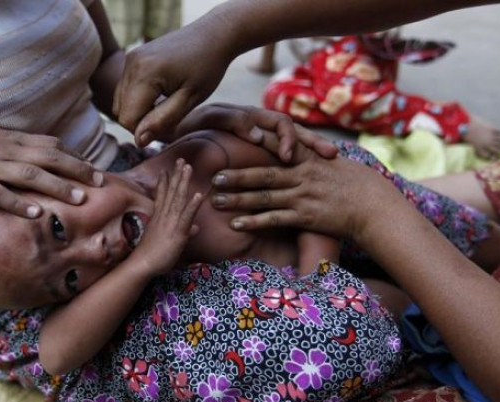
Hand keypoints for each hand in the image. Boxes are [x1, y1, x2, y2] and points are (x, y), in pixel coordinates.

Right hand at [0, 123, 102, 217]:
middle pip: (48, 157)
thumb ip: (15, 143)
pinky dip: (19, 202)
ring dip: (56, 186)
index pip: (51, 145)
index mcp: (9, 139)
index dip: (75, 157)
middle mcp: (4, 149)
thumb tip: (42, 149)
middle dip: (77, 170)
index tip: (95, 168)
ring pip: (29, 174)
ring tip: (79, 199)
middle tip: (100, 183)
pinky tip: (36, 212)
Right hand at [113, 19, 231, 144]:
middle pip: (122, 112)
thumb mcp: (189, 100)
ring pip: (121, 102)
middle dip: (142, 121)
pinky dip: (138, 99)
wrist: (212, 36)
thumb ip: (163, 121)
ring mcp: (129, 59)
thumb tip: (138, 141)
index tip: (169, 125)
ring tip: (165, 105)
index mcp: (145, 74)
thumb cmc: (207, 68)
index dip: (146, 130)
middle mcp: (131, 64)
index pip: (128, 119)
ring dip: (139, 111)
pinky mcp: (132, 58)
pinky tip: (159, 95)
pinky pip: (125, 90)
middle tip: (170, 115)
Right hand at [130, 159, 203, 275]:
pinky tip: (198, 194)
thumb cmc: (152, 256)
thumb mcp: (167, 241)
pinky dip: (192, 205)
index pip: (162, 195)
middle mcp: (164, 216)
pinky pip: (186, 216)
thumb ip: (182, 231)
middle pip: (171, 191)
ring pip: (178, 198)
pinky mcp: (178, 232)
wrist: (142, 264)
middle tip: (181, 159)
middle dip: (177, 174)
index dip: (165, 182)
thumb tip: (195, 228)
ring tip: (188, 167)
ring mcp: (170, 222)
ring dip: (183, 182)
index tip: (166, 169)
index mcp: (159, 217)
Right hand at [172, 103, 337, 160]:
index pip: (292, 134)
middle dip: (309, 139)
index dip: (312, 144)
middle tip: (330, 154)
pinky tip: (256, 138)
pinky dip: (244, 126)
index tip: (333, 158)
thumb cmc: (200, 158)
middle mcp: (249, 120)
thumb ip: (257, 173)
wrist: (166, 141)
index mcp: (257, 131)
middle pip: (287, 125)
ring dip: (281, 134)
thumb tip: (288, 186)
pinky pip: (231, 119)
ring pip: (266, 119)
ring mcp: (232, 116)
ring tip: (291, 155)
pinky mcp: (213, 116)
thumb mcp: (235, 166)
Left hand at [211, 131, 405, 243]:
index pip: (277, 146)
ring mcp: (303, 196)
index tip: (233, 138)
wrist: (374, 206)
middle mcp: (302, 175)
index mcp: (308, 159)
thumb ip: (308, 157)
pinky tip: (236, 224)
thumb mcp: (331, 163)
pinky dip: (255, 221)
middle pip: (263, 174)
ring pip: (264, 196)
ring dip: (238, 199)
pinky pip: (275, 219)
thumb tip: (291, 151)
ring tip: (216, 200)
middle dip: (237, 175)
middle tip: (214, 176)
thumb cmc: (355, 183)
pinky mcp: (306, 217)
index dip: (255, 142)